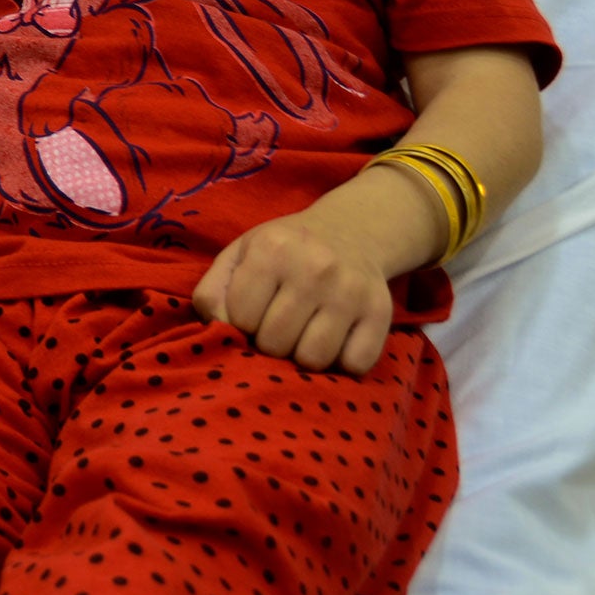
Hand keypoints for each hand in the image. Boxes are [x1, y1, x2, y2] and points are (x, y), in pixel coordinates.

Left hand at [193, 207, 394, 374]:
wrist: (351, 230)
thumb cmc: (284, 251)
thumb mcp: (240, 255)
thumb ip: (213, 291)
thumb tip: (217, 331)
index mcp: (272, 250)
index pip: (240, 319)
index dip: (241, 323)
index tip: (252, 312)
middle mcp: (314, 268)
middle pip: (275, 344)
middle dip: (269, 343)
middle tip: (278, 326)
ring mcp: (351, 292)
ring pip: (313, 359)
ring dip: (303, 356)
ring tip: (303, 334)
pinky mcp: (381, 312)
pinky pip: (355, 364)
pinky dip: (342, 362)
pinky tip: (335, 340)